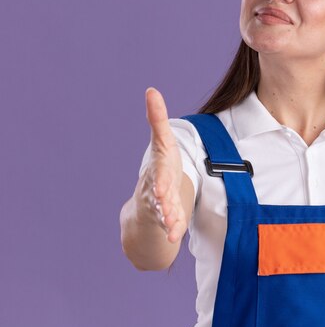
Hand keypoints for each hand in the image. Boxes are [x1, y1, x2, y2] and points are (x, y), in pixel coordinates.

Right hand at [143, 87, 187, 243]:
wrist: (148, 198)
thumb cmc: (160, 165)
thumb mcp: (162, 142)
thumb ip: (157, 119)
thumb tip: (151, 90)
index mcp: (158, 166)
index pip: (159, 168)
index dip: (159, 174)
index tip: (159, 182)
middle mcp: (155, 186)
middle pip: (159, 191)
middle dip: (161, 195)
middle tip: (163, 199)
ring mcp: (160, 204)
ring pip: (163, 210)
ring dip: (168, 216)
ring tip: (173, 223)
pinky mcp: (168, 218)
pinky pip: (170, 225)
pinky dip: (173, 230)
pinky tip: (175, 236)